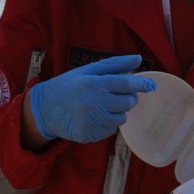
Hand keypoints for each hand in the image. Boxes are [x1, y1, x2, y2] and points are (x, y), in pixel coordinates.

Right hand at [26, 55, 155, 144]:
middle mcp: (93, 102)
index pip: (125, 83)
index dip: (140, 84)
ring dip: (118, 112)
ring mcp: (91, 120)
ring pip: (122, 118)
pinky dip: (108, 123)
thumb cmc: (69, 86)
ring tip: (103, 105)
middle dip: (129, 98)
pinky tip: (95, 117)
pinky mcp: (89, 134)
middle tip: (119, 95)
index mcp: (93, 83)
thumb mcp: (88, 70)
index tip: (149, 85)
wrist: (44, 109)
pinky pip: (111, 130)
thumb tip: (138, 59)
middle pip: (128, 102)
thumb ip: (114, 64)